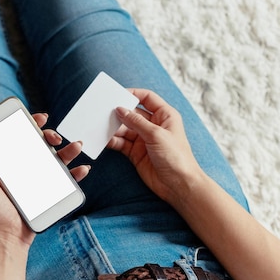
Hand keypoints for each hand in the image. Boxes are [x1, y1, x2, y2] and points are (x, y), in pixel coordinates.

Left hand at [0, 113, 89, 244]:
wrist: (8, 236)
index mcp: (9, 163)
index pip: (21, 137)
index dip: (31, 124)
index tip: (40, 118)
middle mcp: (25, 169)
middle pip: (42, 145)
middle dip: (51, 135)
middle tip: (54, 137)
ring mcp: (39, 180)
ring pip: (57, 159)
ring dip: (69, 150)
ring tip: (76, 146)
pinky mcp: (50, 192)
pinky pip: (66, 180)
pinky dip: (76, 173)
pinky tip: (82, 169)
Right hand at [107, 89, 202, 203]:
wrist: (178, 185)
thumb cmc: (176, 157)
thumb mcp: (156, 134)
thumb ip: (136, 121)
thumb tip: (120, 109)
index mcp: (164, 116)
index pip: (147, 98)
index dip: (132, 94)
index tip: (117, 94)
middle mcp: (154, 125)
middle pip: (132, 113)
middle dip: (119, 113)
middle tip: (103, 111)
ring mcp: (144, 139)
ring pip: (125, 129)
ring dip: (114, 128)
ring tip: (101, 126)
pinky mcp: (136, 152)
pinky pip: (121, 143)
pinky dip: (113, 141)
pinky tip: (104, 140)